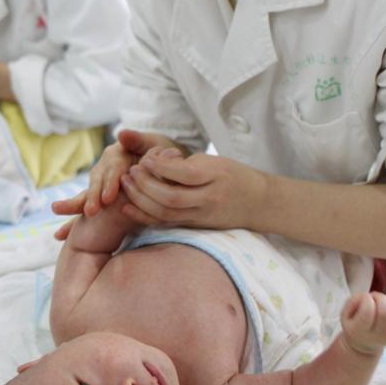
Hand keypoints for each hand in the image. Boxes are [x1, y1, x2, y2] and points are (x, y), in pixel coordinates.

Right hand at [51, 130, 180, 220]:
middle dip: (92, 198)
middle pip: (96, 183)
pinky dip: (72, 223)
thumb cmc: (162, 157)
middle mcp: (104, 169)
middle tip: (91, 212)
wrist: (162, 168)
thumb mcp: (155, 144)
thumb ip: (139, 140)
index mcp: (116, 154)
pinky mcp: (98, 200)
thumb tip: (121, 134)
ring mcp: (99, 185)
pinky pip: (84, 210)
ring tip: (65, 219)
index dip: (110, 183)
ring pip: (86, 195)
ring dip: (76, 207)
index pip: (112, 168)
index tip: (108, 198)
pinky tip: (60, 235)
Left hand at [118, 151, 269, 229]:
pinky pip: (167, 223)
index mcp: (215, 177)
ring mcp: (202, 216)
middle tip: (130, 172)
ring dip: (141, 200)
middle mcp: (208, 199)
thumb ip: (185, 164)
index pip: (184, 174)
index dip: (160, 167)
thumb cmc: (234, 175)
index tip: (145, 158)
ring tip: (126, 184)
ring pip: (166, 213)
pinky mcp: (196, 226)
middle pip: (171, 198)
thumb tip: (153, 164)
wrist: (259, 203)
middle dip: (145, 185)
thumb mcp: (215, 162)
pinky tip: (129, 207)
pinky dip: (145, 216)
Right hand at [339, 292, 385, 355]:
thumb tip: (371, 297)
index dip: (367, 299)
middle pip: (385, 312)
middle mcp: (378, 336)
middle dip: (381, 298)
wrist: (363, 343)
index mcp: (360, 330)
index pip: (368, 312)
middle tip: (376, 298)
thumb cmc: (354, 324)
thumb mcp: (345, 313)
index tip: (366, 299)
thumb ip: (355, 301)